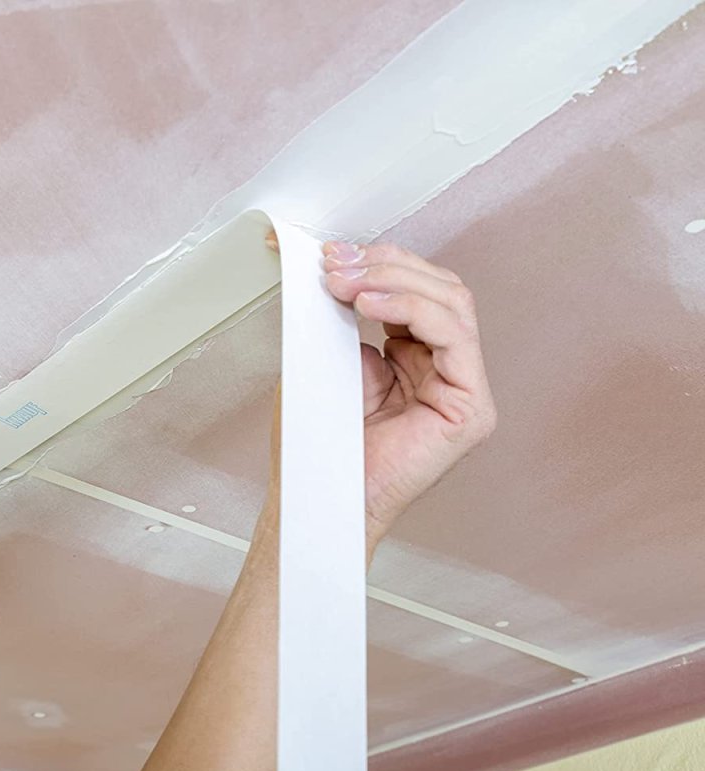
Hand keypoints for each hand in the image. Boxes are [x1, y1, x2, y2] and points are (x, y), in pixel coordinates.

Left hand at [266, 234, 495, 556]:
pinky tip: (370, 304)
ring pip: (451, 303)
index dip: (378, 262)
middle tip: (336, 263)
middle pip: (440, 288)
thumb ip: (343, 315)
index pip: (417, 289)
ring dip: (394, 281)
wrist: (319, 494)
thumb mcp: (328, 357)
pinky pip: (455, 336)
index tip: (331, 255)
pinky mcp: (470, 408)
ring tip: (347, 283)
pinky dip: (412, 308)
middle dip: (385, 265)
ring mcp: (463, 388)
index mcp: (416, 356)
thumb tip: (337, 265)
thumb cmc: (320, 441)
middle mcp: (445, 368)